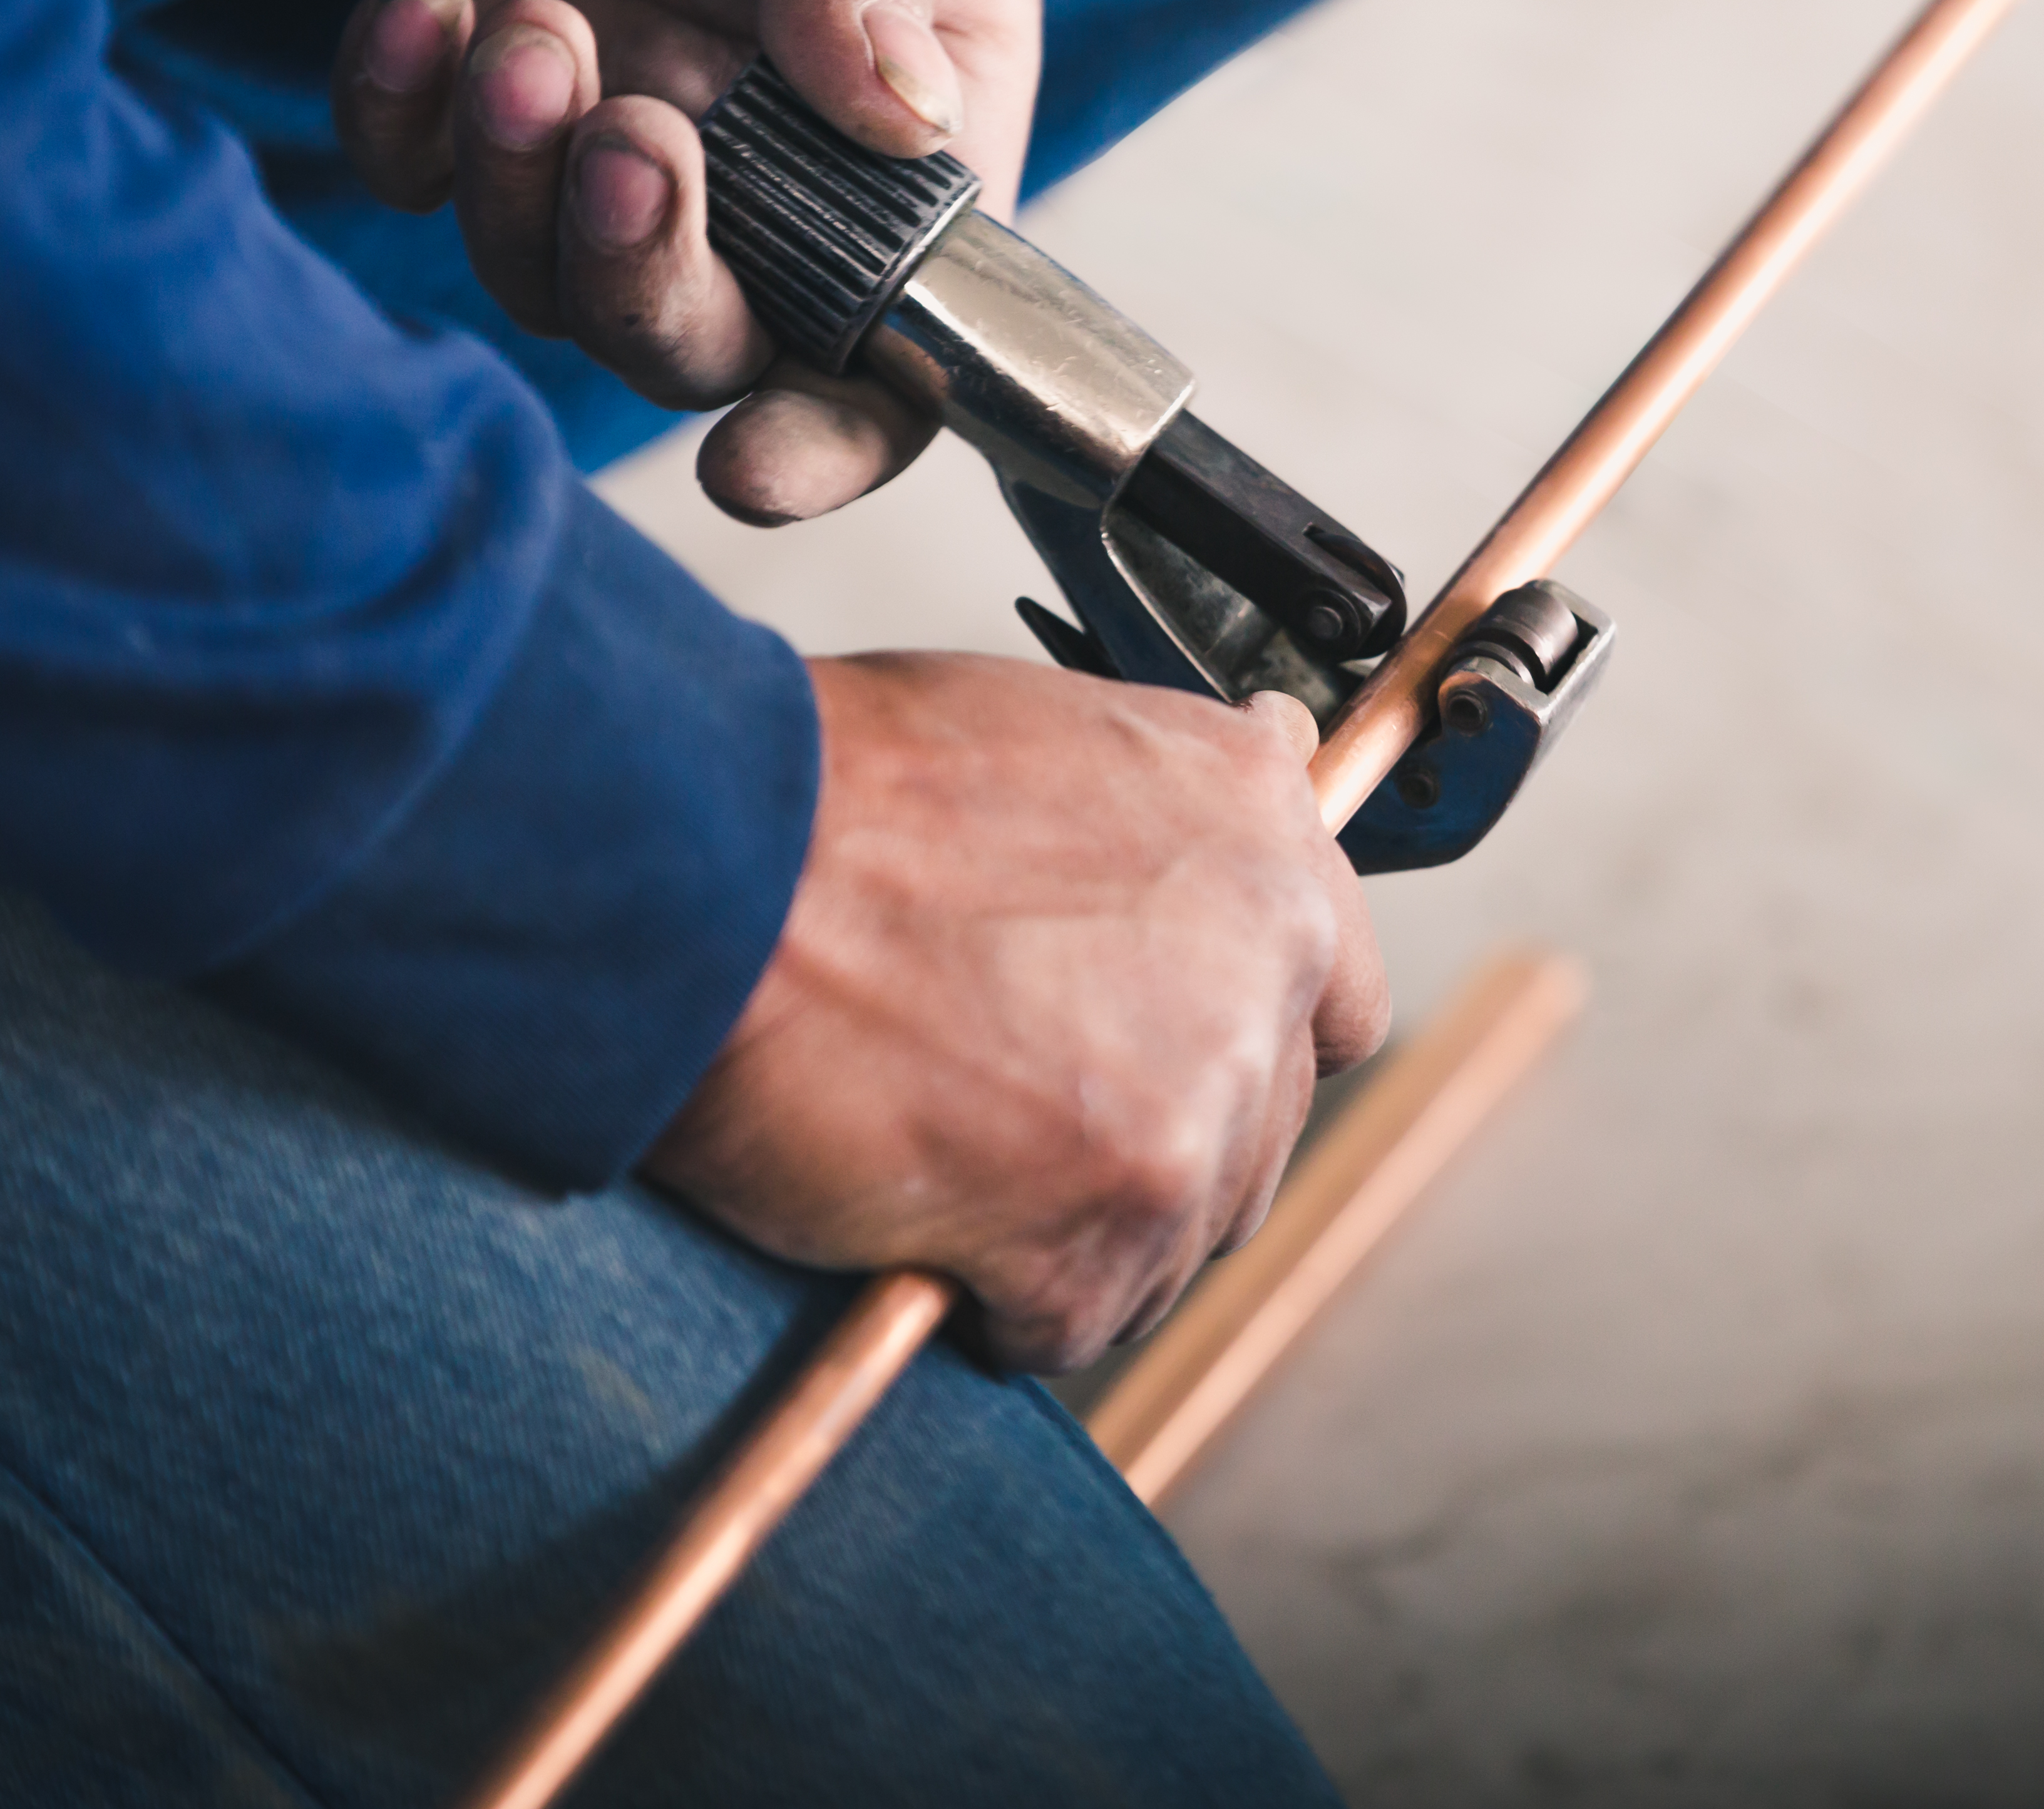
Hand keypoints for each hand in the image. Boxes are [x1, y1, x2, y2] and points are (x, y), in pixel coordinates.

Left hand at [334, 0, 1036, 523]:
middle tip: (637, 137)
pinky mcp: (480, 41)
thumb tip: (901, 123)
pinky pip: (414, 160)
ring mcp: (620, 100)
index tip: (756, 464)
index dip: (840, 425)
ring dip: (524, 187)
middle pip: (706, 333)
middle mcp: (772, 145)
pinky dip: (402, 114)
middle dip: (652, 283)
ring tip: (530, 21)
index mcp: (915, 109)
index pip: (906, 328)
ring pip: (548, 268)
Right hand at [643, 655, 1393, 1372]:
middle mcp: (1263, 958)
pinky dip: (996, 1298)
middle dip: (1146, 1143)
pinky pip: (1077, 1317)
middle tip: (1010, 1115)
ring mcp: (1198, 1100)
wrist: (705, 869)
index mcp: (1260, 825)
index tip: (1173, 1064)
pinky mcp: (1111, 1225)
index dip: (1248, 1043)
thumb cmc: (830, 793)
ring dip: (1072, 1229)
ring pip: (1176, 1239)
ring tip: (944, 1156)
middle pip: (1256, 1131)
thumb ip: (1173, 798)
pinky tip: (916, 1219)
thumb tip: (1269, 767)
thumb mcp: (1048, 726)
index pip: (1338, 995)